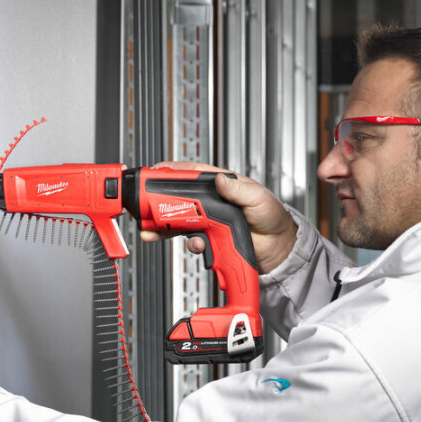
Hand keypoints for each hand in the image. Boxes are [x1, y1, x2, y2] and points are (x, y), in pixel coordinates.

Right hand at [141, 161, 297, 273]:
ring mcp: (207, 220)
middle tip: (143, 207)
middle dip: (157, 203)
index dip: (170, 172)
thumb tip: (221, 179)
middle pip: (177, 199)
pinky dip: (189, 244)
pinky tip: (196, 245)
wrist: (277, 248)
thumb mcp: (257, 198)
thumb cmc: (272, 216)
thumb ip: (238, 189)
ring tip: (152, 231)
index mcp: (220, 184)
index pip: (190, 174)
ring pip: (178, 221)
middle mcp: (210, 201)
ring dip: (163, 227)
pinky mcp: (209, 239)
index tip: (154, 173)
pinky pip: (191, 241)